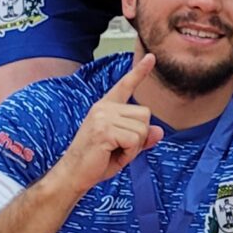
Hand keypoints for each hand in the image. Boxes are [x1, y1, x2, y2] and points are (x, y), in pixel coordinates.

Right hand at [56, 54, 161, 193]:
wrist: (72, 175)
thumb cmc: (96, 162)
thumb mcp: (124, 149)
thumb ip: (141, 138)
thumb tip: (159, 131)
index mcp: (106, 107)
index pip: (125, 86)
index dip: (140, 72)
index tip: (152, 57)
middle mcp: (104, 108)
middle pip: (145, 115)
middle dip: (139, 137)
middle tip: (118, 148)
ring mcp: (103, 117)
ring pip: (142, 128)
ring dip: (134, 147)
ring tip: (113, 151)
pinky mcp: (104, 130)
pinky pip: (135, 140)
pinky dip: (129, 153)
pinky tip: (112, 155)